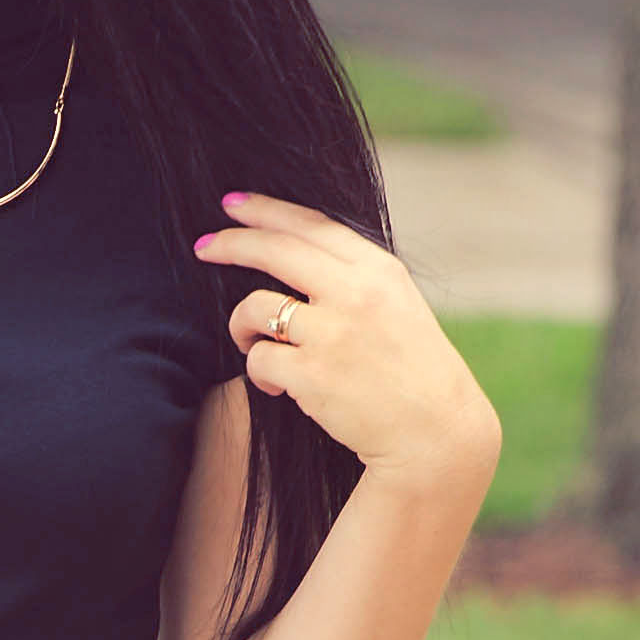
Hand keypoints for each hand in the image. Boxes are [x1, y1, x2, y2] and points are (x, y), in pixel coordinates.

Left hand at [195, 193, 503, 499]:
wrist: (436, 435)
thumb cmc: (413, 374)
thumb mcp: (398, 307)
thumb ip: (355, 279)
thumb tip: (295, 253)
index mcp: (380, 271)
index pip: (312, 225)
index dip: (267, 210)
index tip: (233, 204)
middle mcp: (356, 293)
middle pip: (275, 249)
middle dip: (231, 243)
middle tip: (203, 247)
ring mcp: (333, 333)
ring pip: (254, 306)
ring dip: (241, 325)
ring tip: (251, 343)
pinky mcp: (312, 375)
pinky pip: (258, 360)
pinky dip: (259, 374)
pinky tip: (277, 387)